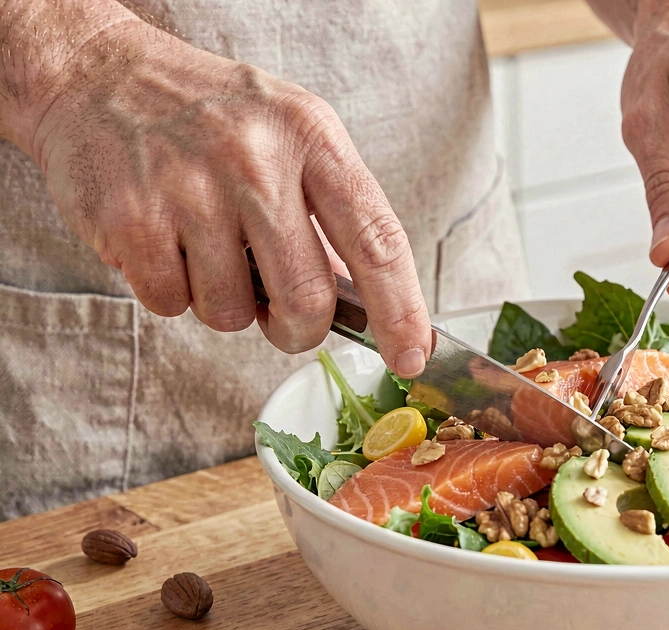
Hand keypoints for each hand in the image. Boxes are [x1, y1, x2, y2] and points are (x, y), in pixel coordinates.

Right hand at [15, 6, 430, 374]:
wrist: (96, 75)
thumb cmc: (211, 117)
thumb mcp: (292, 134)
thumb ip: (332, 212)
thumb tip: (369, 304)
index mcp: (312, 137)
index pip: (377, 240)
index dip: (401, 310)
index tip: (412, 355)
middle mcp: (256, 159)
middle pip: (305, 298)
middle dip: (297, 329)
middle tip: (281, 316)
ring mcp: (191, 187)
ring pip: (231, 313)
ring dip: (223, 302)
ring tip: (205, 247)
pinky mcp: (132, 218)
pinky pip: (170, 303)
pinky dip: (169, 290)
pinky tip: (163, 240)